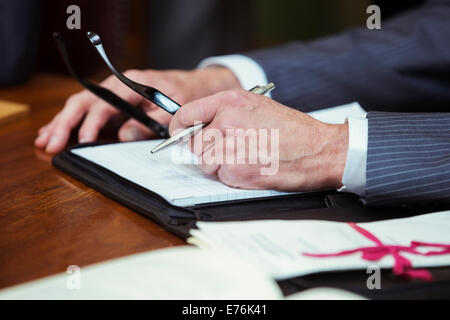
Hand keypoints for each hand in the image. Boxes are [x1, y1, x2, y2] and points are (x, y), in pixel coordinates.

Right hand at [34, 67, 239, 152]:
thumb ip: (152, 123)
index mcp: (133, 83)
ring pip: (81, 106)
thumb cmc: (185, 95)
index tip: (84, 141)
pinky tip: (56, 132)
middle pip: (85, 102)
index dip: (93, 122)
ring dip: (61, 123)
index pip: (106, 102)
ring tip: (44, 140)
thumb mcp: (175, 109)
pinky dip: (72, 123)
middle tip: (50, 143)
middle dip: (65, 123)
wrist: (194, 86)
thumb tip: (123, 137)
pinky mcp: (114, 104)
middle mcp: (118, 86)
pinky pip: (89, 112)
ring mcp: (114, 94)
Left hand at [169, 89, 348, 191]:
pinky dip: (233, 177)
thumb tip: (197, 128)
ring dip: (220, 166)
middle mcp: (226, 120)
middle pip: (194, 143)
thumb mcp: (256, 107)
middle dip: (208, 151)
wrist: (318, 149)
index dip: (180, 128)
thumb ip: (224, 113)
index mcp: (230, 101)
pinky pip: (220, 177)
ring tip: (246, 158)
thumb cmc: (291, 130)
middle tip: (232, 150)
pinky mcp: (236, 169)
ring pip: (205, 162)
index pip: (185, 114)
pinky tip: (252, 167)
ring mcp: (230, 145)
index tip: (180, 135)